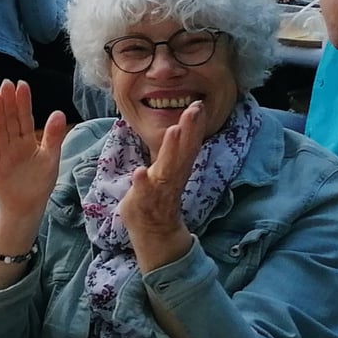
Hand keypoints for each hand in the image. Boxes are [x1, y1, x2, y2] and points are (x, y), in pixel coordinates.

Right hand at [0, 80, 67, 229]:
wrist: (27, 207)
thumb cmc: (39, 182)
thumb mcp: (51, 158)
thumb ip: (53, 136)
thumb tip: (58, 112)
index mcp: (27, 140)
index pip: (24, 117)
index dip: (22, 102)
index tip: (21, 85)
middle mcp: (12, 143)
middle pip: (9, 120)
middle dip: (7, 102)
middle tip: (5, 84)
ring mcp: (1, 153)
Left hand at [115, 99, 204, 269]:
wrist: (156, 233)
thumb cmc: (157, 198)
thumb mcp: (166, 171)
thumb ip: (173, 152)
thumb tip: (178, 128)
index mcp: (176, 168)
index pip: (188, 144)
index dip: (193, 125)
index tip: (198, 104)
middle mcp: (172, 177)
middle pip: (182, 151)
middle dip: (188, 129)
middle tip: (194, 109)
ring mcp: (159, 190)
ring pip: (167, 168)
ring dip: (171, 150)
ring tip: (174, 131)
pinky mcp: (145, 202)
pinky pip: (144, 192)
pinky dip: (142, 182)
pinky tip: (139, 171)